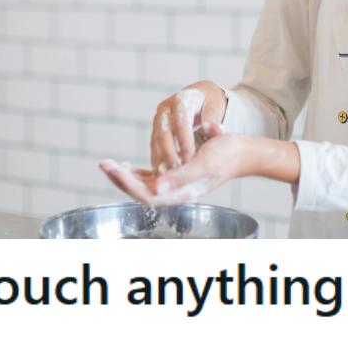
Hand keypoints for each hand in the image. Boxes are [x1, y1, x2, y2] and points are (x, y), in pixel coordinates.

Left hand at [99, 133, 243, 205]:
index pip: (146, 194)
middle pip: (141, 192)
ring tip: (109, 165)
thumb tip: (155, 189)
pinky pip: (152, 179)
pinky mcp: (178, 177)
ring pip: (144, 186)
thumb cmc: (226, 155)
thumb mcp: (203, 164)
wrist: (243, 152)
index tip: (112, 169)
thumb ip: (179, 178)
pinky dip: (137, 174)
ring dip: (126, 177)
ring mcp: (177, 187)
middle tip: (104, 164)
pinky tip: (126, 166)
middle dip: (121, 179)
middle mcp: (177, 193)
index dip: (127, 183)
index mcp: (182, 192)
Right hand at [150, 81, 227, 171]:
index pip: (181, 122)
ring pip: (156, 141)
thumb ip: (214, 120)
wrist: (200, 96)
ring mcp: (158, 119)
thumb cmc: (210, 103)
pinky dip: (157, 160)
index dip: (184, 141)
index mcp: (181, 100)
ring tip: (165, 178)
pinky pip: (154, 146)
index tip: (189, 159)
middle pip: (164, 132)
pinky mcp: (155, 129)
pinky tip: (160, 175)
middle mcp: (165, 108)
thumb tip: (216, 129)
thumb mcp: (215, 107)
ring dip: (160, 159)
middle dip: (169, 153)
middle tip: (175, 172)